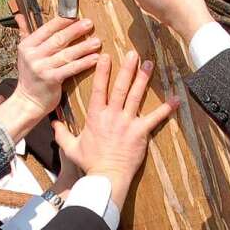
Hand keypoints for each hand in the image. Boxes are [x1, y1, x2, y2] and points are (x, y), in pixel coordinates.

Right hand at [14, 16, 101, 116]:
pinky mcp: (51, 80)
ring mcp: (41, 68)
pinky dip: (84, 63)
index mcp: (27, 46)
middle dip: (75, 31)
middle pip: (58, 40)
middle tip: (90, 24)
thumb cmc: (31, 76)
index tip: (76, 15)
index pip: (47, 29)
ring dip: (83, 47)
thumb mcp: (24, 54)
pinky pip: (71, 68)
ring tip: (97, 42)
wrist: (28, 101)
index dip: (62, 21)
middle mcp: (33, 56)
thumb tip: (20, 16)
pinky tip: (95, 58)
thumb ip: (24, 33)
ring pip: (66, 54)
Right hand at [52, 52, 177, 209]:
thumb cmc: (90, 163)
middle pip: (120, 87)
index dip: (102, 71)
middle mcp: (112, 115)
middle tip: (133, 53)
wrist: (106, 176)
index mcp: (96, 116)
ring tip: (149, 64)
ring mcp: (127, 123)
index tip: (105, 56)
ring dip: (143, 79)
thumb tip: (53, 123)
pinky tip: (176, 98)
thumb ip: (61, 134)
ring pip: (136, 96)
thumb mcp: (71, 148)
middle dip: (127, 68)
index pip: (99, 88)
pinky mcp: (140, 132)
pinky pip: (155, 118)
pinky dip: (166, 108)